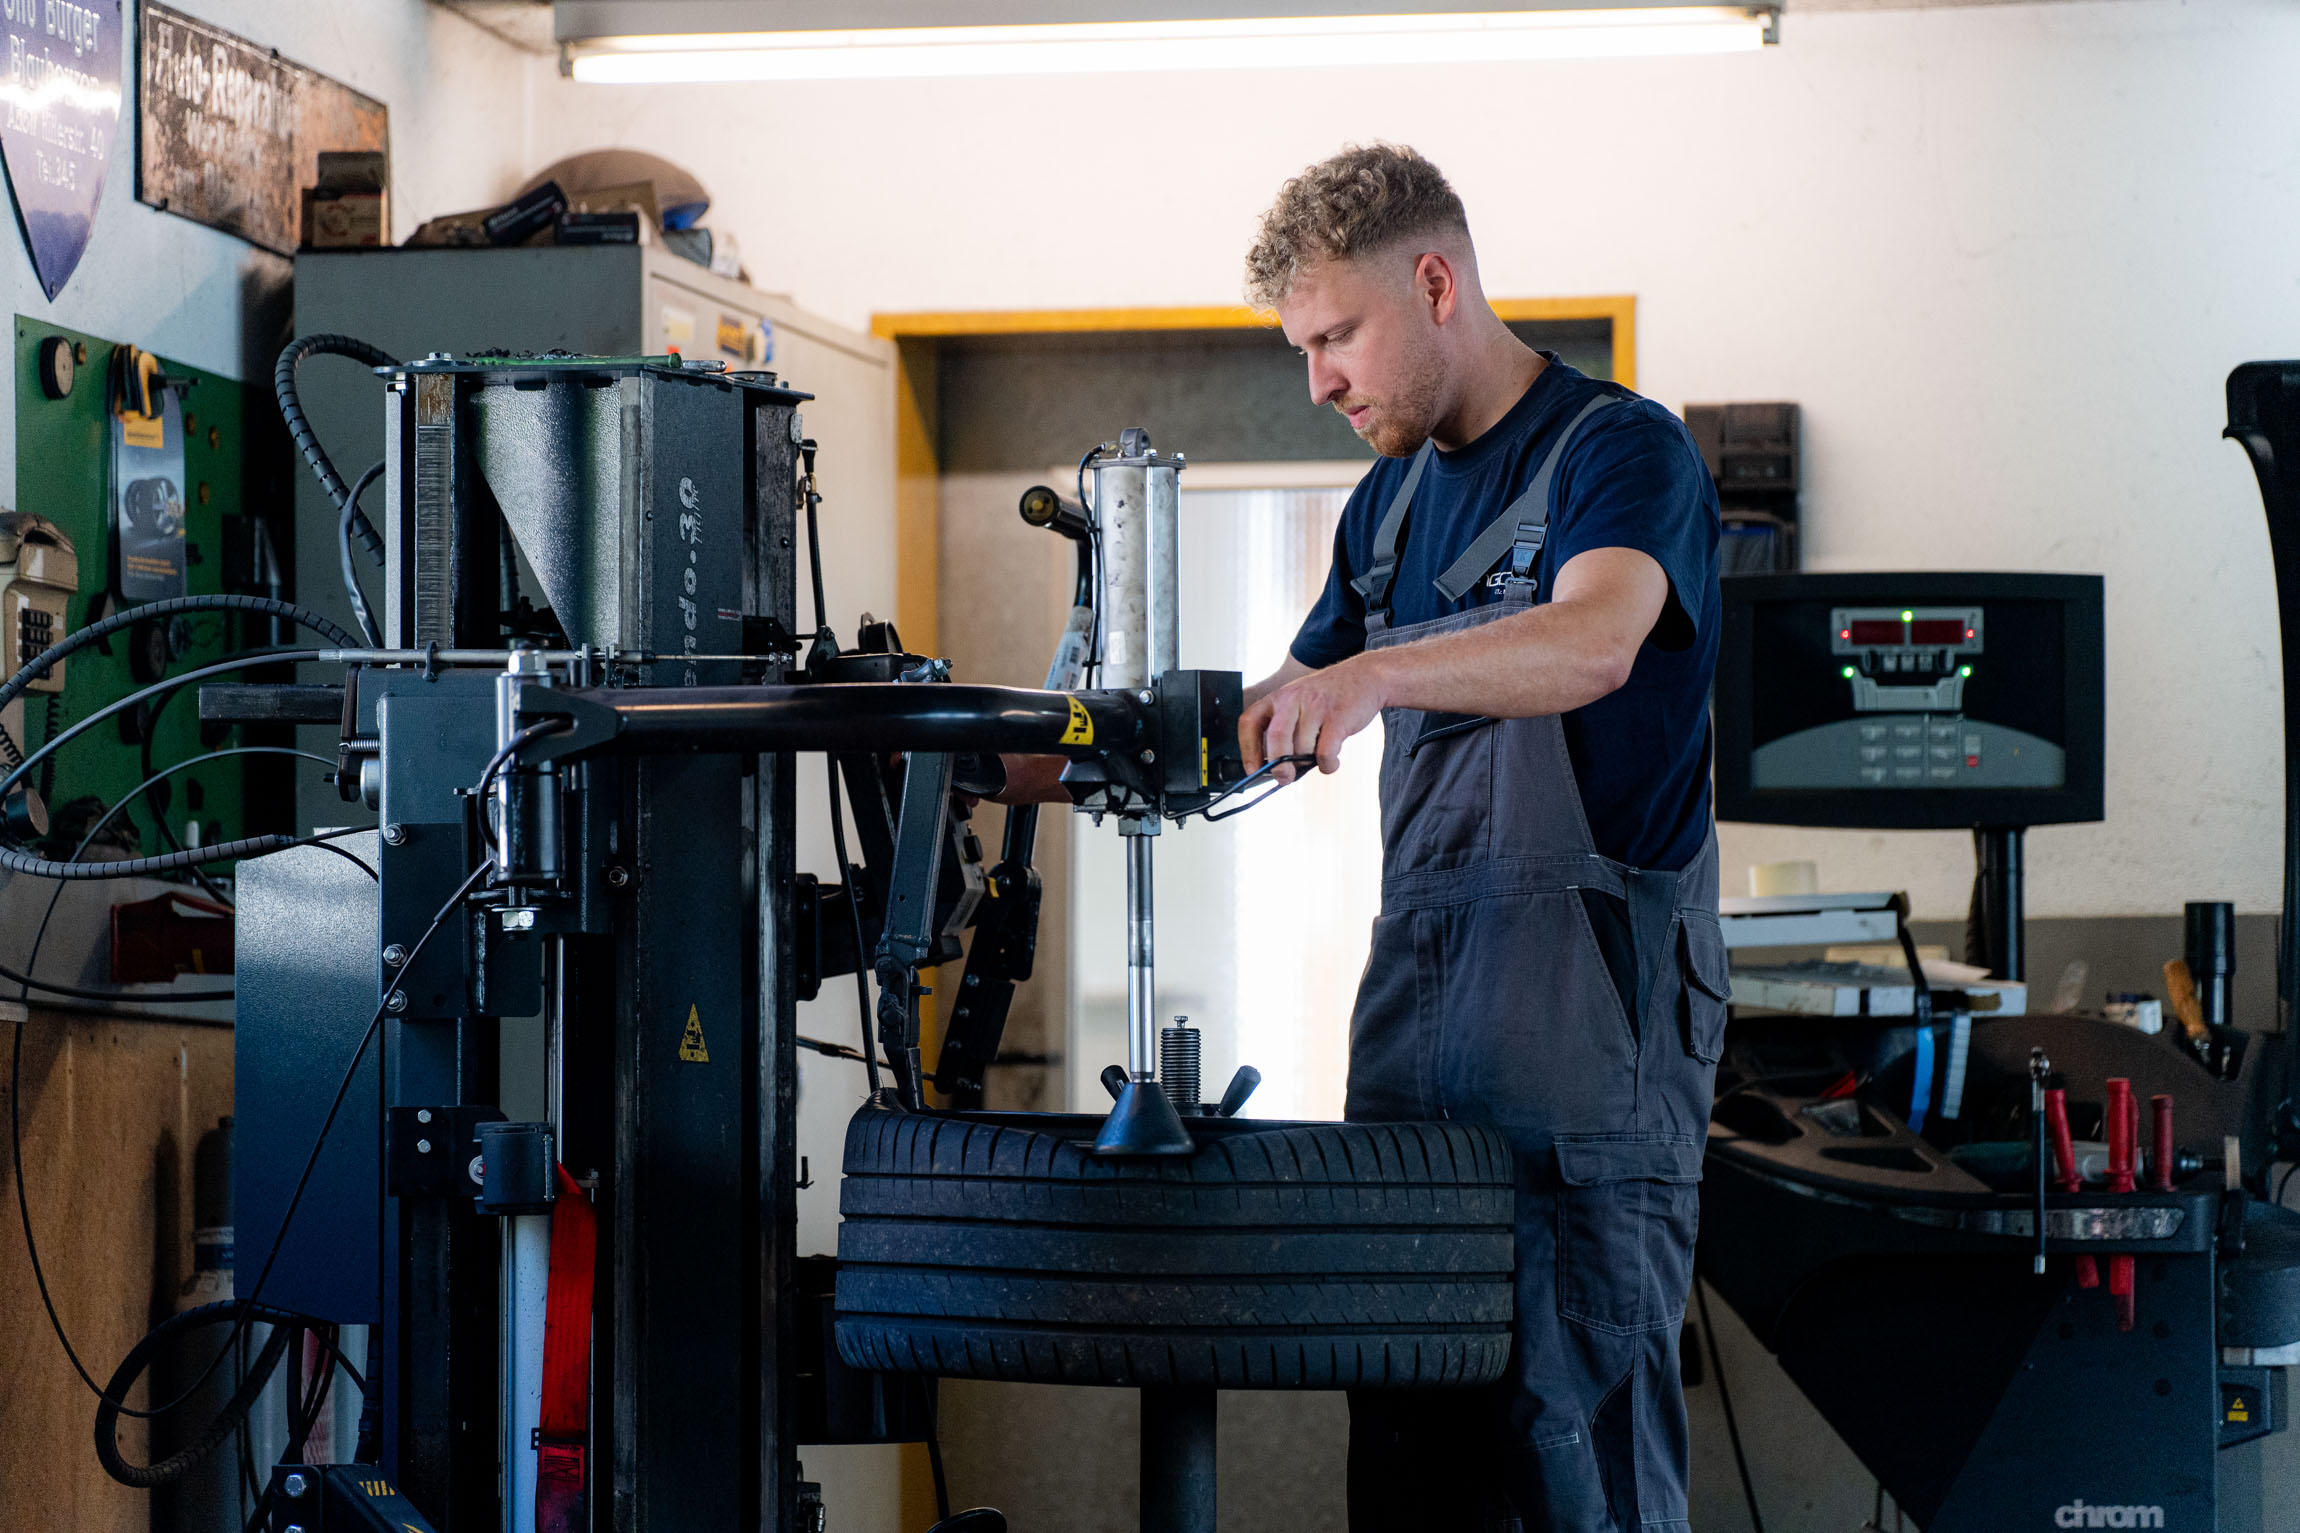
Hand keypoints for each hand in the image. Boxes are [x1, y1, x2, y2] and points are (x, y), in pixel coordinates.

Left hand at [1237, 654, 1387, 780]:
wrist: (1366, 677)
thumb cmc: (1329, 698)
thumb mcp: (1300, 703)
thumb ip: (1286, 730)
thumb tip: (1277, 770)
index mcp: (1278, 697)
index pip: (1249, 723)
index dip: (1247, 751)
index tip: (1252, 771)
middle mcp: (1293, 700)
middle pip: (1276, 738)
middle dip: (1278, 766)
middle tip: (1284, 779)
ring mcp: (1316, 707)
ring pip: (1303, 749)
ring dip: (1310, 763)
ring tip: (1319, 758)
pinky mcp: (1338, 718)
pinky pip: (1325, 753)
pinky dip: (1328, 765)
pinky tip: (1332, 761)